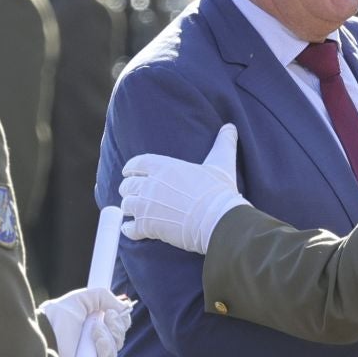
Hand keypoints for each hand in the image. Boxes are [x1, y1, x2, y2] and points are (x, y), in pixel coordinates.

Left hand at [40, 287, 133, 356]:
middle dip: (117, 326)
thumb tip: (123, 306)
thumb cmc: (56, 318)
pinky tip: (95, 339)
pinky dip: (105, 349)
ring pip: (115, 351)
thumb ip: (103, 297)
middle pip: (120, 339)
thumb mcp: (81, 299)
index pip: (119, 326)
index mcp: (94, 326)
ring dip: (109, 336)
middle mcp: (94, 343)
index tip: (115, 311)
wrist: (44, 334)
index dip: (121, 319)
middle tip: (108, 317)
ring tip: (95, 328)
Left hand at [119, 124, 246, 253]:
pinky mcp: (147, 226)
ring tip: (135, 212)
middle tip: (133, 193)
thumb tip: (231, 127)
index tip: (128, 172)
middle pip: (128, 185)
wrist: (217, 219)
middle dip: (129, 189)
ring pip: (127, 205)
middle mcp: (151, 184)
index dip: (131, 168)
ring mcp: (146, 206)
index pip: (138, 163)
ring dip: (130, 208)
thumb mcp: (221, 163)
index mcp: (164, 167)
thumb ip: (223, 143)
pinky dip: (129, 229)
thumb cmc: (218, 191)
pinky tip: (132, 229)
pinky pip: (129, 228)